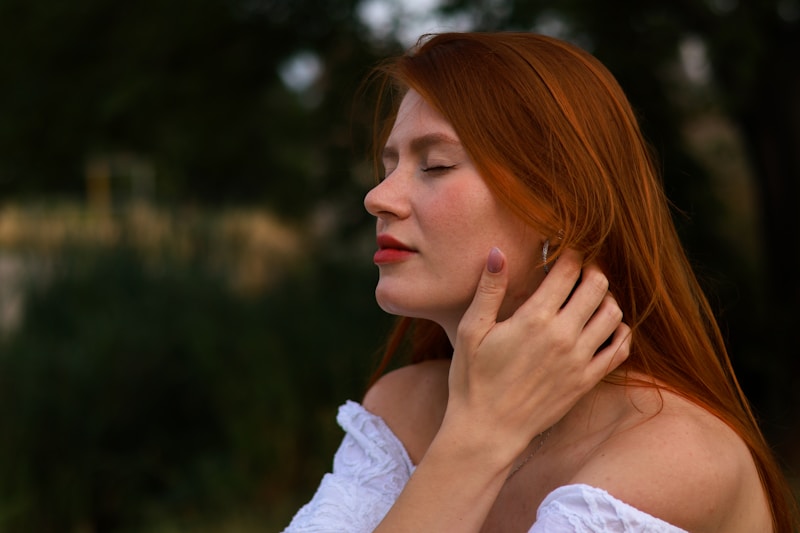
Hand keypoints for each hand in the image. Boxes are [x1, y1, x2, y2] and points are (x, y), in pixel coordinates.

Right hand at [443, 247, 630, 468]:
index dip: (570, 254)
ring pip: (614, 314)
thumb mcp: (471, 330)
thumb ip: (489, 289)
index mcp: (534, 319)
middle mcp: (564, 336)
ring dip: (607, 298)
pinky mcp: (587, 380)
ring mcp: (580, 360)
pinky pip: (620, 348)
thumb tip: (498, 252)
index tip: (565, 250)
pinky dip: (620, 331)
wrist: (488, 430)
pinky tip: (605, 326)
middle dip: (591, 270)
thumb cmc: (473, 379)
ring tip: (591, 296)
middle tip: (580, 269)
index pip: (567, 272)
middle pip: (597, 286)